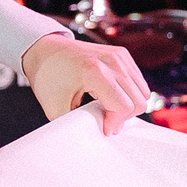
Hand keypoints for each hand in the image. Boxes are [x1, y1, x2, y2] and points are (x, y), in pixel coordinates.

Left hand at [21, 32, 152, 131]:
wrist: (43, 48)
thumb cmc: (47, 75)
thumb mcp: (56, 108)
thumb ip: (78, 125)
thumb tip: (94, 137)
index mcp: (95, 72)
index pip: (124, 106)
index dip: (115, 123)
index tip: (104, 128)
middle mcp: (111, 61)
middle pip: (139, 100)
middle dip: (123, 116)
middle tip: (106, 120)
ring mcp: (119, 56)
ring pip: (142, 92)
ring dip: (128, 104)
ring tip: (108, 107)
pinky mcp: (122, 54)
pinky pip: (138, 82)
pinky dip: (129, 93)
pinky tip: (111, 95)